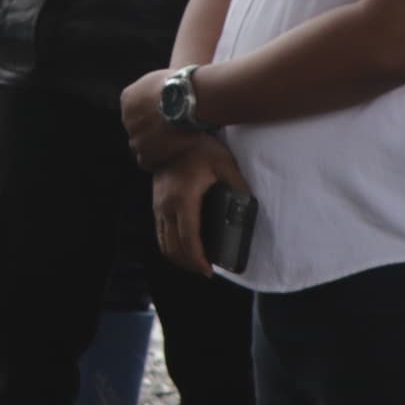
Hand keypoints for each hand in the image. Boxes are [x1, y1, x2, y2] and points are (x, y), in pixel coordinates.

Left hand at [120, 68, 199, 169]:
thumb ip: (153, 91)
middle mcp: (127, 117)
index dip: (150, 115)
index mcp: (128, 98)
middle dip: (150, 130)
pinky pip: (146, 161)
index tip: (165, 117)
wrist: (187, 98)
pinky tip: (170, 156)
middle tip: (171, 132)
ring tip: (173, 145)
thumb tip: (162, 94)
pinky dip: (157, 160)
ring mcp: (135, 136)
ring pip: (141, 144)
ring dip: (153, 145)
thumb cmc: (181, 85)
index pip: (134, 111)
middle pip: (137, 128)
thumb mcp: (160, 79)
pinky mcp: (145, 153)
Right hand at [151, 139, 248, 276]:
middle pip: (173, 247)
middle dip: (188, 264)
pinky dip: (170, 245)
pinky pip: (159, 232)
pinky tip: (183, 246)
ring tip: (195, 262)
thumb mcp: (224, 163)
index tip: (209, 271)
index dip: (198, 260)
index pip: (188, 239)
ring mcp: (157, 205)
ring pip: (163, 243)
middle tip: (205, 270)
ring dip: (178, 257)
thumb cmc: (199, 147)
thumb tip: (249, 205)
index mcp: (184, 200)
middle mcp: (166, 206)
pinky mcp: (155, 203)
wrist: (170, 133)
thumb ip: (237, 185)